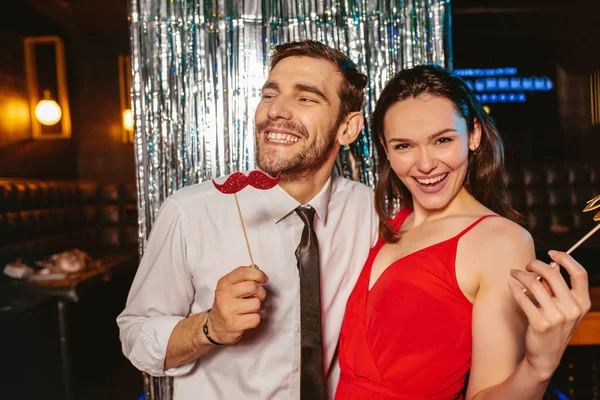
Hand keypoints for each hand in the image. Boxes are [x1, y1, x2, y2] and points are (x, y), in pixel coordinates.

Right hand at [207, 266, 268, 344]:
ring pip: (256, 304)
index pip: (243, 272)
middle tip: (257, 296)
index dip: (258, 274)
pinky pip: (256, 318)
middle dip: (260, 292)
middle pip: (252, 286)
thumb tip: (256, 268)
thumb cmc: (227, 304)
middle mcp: (224, 295)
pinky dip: (255, 319)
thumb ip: (243, 277)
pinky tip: (246, 319)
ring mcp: (228, 310)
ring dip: (257, 307)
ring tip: (249, 309)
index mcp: (224, 283)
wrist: (215, 326)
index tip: (264, 279)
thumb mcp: (230, 287)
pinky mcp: (234, 324)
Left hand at [508, 251, 590, 380]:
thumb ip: (559, 290)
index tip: (551, 252)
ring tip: (514, 273)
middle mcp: (572, 309)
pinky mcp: (540, 323)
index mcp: (582, 303)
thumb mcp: (565, 310)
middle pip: (553, 273)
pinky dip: (515, 288)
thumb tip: (547, 265)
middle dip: (536, 264)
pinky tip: (511, 284)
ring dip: (521, 274)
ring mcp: (557, 317)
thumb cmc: (554, 327)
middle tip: (527, 266)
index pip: (579, 273)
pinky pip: (523, 297)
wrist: (546, 356)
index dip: (566, 258)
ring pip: (535, 284)